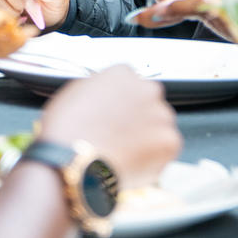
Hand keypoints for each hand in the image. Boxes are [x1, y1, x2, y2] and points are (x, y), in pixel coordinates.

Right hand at [38, 65, 179, 187]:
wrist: (74, 163)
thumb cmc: (67, 131)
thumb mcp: (74, 94)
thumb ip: (99, 90)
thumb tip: (105, 98)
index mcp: (122, 73)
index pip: (129, 82)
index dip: (120, 102)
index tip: (114, 115)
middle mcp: (147, 89)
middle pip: (148, 101)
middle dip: (138, 117)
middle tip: (120, 136)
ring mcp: (162, 115)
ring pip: (159, 125)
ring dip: (148, 137)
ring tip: (125, 154)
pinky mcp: (170, 142)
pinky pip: (166, 149)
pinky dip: (155, 158)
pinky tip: (134, 164)